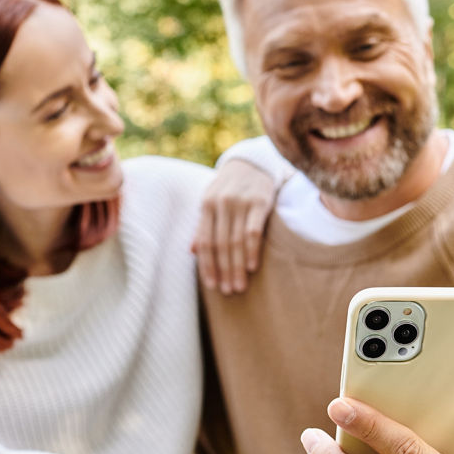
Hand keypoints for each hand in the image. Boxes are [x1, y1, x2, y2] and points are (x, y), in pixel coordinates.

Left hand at [193, 159, 275, 294]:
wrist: (253, 162)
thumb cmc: (229, 187)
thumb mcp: (211, 201)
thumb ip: (203, 225)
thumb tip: (192, 251)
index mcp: (206, 205)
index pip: (205, 242)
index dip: (207, 266)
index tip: (212, 286)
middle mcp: (221, 204)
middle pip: (220, 245)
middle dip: (224, 270)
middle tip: (229, 291)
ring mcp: (240, 202)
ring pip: (236, 241)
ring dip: (237, 267)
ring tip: (240, 286)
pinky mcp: (260, 201)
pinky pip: (254, 231)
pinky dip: (252, 250)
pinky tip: (252, 267)